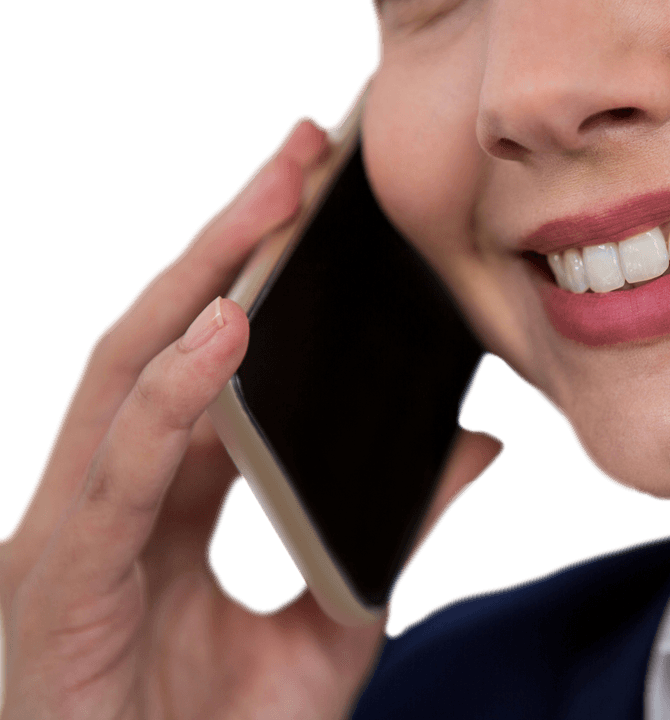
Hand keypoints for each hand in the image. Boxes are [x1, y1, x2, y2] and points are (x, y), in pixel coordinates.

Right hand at [0, 116, 503, 719]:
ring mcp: (79, 527)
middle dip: (228, 233)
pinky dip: (170, 395)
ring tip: (273, 199)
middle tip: (304, 150)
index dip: (257, 268)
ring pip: (126, 369)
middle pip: (166, 330)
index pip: (208, 354)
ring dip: (201, 275)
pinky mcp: (64, 581)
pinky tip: (226, 332)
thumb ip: (398, 526)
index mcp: (172, 492)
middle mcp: (116, 489)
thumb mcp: (339, 615)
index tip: (324, 199)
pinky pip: (118, 471)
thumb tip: (478, 440)